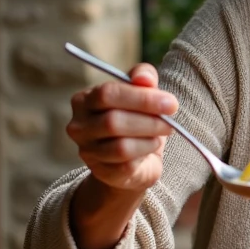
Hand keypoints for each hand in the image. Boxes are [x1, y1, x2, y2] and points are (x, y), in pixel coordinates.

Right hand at [66, 63, 178, 192]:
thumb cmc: (136, 118)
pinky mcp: (101, 171)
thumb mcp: (141, 92)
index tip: (170, 103)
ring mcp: (87, 150)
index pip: (108, 94)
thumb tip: (145, 78)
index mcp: (84, 100)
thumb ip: (143, 77)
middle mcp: (78, 126)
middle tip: (170, 122)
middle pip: (113, 121)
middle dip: (149, 121)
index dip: (142, 98)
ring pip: (121, 146)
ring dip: (149, 138)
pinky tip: (151, 146)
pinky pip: (126, 164)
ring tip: (161, 133)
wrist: (133, 158)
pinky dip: (145, 153)